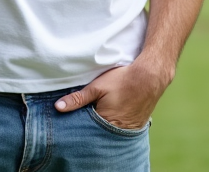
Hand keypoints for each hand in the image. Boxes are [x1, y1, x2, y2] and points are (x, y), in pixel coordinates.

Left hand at [53, 61, 171, 129]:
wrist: (150, 77)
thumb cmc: (123, 80)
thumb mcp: (96, 87)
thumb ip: (77, 99)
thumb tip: (58, 107)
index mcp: (105, 123)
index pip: (86, 130)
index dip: (80, 124)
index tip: (74, 118)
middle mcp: (118, 130)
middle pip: (98, 132)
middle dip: (91, 126)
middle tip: (89, 114)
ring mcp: (129, 130)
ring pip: (110, 130)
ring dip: (104, 125)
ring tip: (102, 113)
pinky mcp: (137, 125)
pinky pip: (122, 129)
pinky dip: (116, 123)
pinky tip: (114, 115)